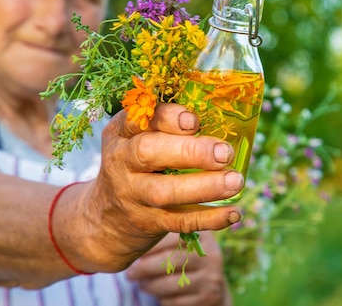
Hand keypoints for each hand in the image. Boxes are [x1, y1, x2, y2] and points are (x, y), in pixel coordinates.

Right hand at [65, 103, 243, 272]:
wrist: (105, 218)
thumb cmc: (138, 165)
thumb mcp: (139, 138)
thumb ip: (169, 126)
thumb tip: (224, 119)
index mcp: (121, 132)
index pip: (140, 119)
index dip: (168, 118)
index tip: (195, 121)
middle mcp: (121, 161)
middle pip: (148, 153)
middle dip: (190, 151)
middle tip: (225, 153)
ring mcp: (132, 195)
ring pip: (165, 192)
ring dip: (204, 187)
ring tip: (236, 181)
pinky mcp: (147, 223)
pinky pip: (180, 222)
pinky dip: (209, 218)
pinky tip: (234, 213)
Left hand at [126, 232, 232, 305]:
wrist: (212, 287)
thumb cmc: (190, 260)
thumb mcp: (186, 244)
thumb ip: (168, 237)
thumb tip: (133, 237)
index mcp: (204, 236)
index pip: (174, 238)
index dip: (152, 246)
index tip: (134, 250)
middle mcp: (211, 255)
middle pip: (173, 261)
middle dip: (146, 268)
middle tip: (131, 273)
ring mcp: (211, 278)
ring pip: (172, 283)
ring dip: (150, 285)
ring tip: (140, 283)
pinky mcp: (207, 298)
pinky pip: (177, 300)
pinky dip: (162, 298)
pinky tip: (156, 293)